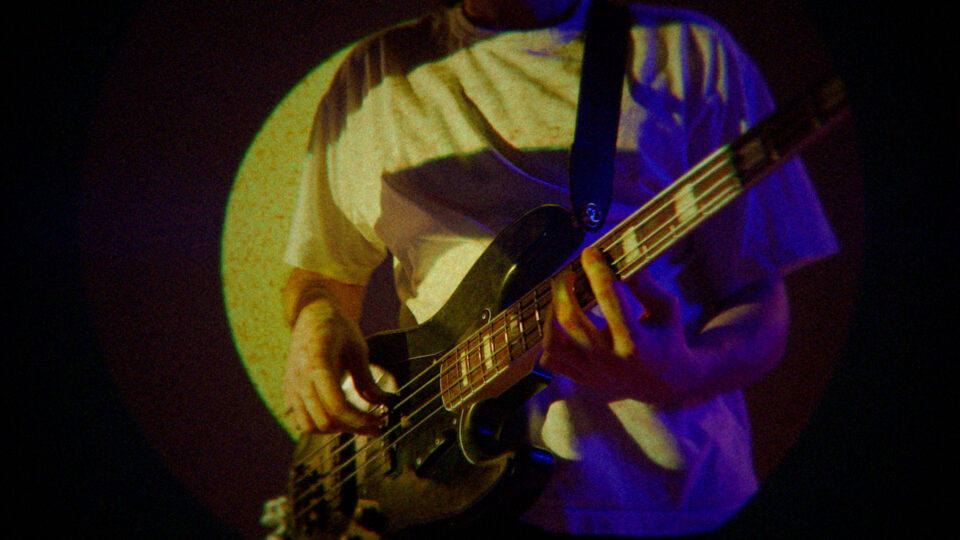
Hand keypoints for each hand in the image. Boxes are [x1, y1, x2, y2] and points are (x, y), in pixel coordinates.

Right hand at [282, 301, 389, 434]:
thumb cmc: (338, 327)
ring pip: (310, 426)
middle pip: (325, 420)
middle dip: (353, 428)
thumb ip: (366, 379)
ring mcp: (291, 386)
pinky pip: (301, 421)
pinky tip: (340, 420)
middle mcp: (299, 377)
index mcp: (317, 363)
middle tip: (375, 427)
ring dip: (336, 431)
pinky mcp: (288, 391)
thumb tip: (384, 402)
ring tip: (358, 425)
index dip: (360, 419)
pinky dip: (320, 427)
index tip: (379, 421)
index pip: (336, 406)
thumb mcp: (358, 348)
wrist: (312, 314)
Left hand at [540, 247, 705, 404]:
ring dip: (551, 314)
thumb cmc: (667, 338)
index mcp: (635, 343)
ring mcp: (592, 373)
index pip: (609, 299)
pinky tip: (558, 322)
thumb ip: (645, 286)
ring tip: (559, 297)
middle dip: (563, 290)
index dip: (596, 271)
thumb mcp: (666, 310)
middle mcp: (610, 360)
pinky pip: (551, 360)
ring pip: (553, 344)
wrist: (666, 384)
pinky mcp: (582, 378)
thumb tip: (624, 256)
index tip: (590, 253)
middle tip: (567, 274)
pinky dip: (549, 339)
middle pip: (570, 321)